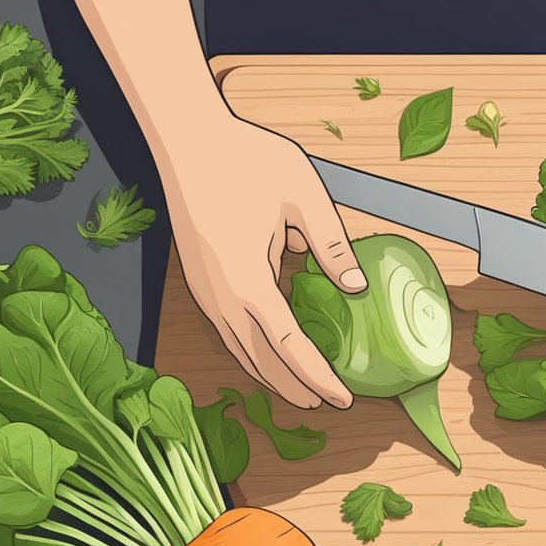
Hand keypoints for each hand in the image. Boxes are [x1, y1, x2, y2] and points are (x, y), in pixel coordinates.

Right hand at [161, 116, 362, 408]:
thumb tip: (357, 288)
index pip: (290, 346)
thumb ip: (332, 245)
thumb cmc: (246, 159)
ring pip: (241, 350)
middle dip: (297, 387)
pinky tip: (274, 356)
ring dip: (274, 375)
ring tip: (305, 393)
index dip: (318, 376)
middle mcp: (222, 296)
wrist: (187, 140)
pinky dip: (255, 352)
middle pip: (262, 360)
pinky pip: (230, 332)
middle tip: (331, 405)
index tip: (344, 398)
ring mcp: (206, 292)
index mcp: (248, 281)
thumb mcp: (304, 196)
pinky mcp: (201, 283)